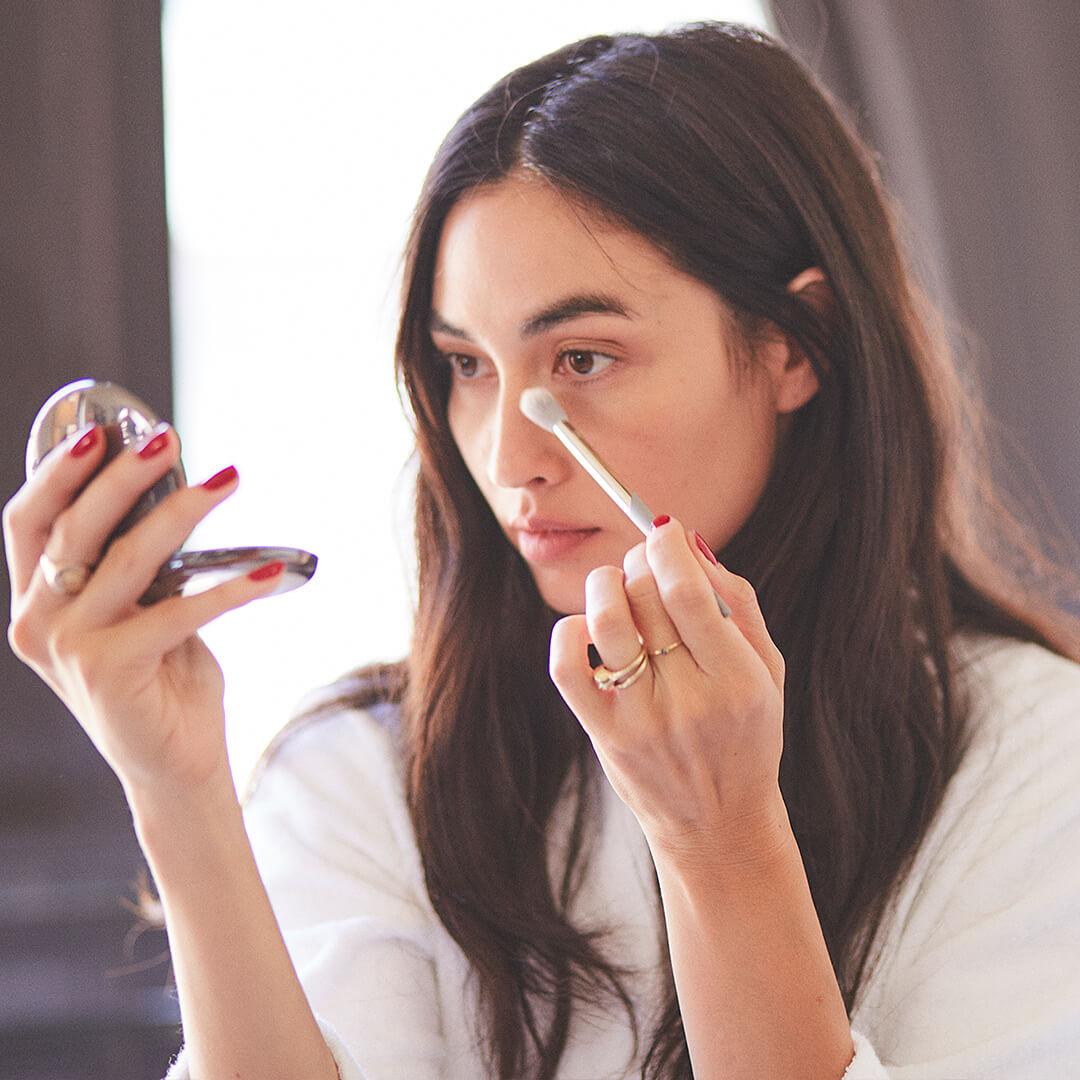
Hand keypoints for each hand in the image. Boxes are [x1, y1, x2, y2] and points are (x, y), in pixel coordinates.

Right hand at [4, 423, 283, 795]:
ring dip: (182, 512)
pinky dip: (230, 589)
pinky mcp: (110, 671)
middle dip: (121, 475)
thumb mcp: (139, 614)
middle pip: (73, 527)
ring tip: (227, 481)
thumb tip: (172, 493)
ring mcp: (69, 649)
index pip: (25, 521)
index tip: (101, 431)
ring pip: (128, 558)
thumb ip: (134, 567)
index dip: (57, 471)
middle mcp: (38, 624)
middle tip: (167, 439)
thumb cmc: (163, 680)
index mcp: (36, 604)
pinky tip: (269, 575)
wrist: (175, 765)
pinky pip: (179, 612)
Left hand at [549, 514, 787, 863]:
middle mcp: (690, 701)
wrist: (717, 824)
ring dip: (604, 585)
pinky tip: (590, 627)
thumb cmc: (747, 735)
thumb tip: (687, 540)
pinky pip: (567, 667)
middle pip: (645, 597)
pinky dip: (570, 631)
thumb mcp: (768, 671)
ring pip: (606, 622)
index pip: (688, 592)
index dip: (666, 547)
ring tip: (617, 587)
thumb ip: (736, 601)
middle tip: (644, 564)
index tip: (662, 532)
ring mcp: (641, 721)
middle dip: (640, 563)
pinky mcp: (605, 735)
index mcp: (738, 681)